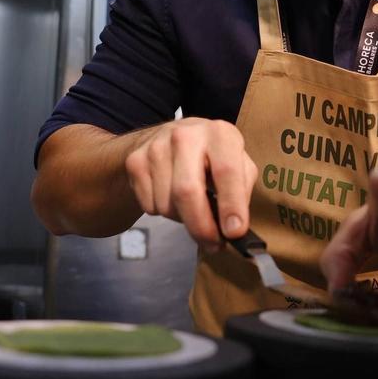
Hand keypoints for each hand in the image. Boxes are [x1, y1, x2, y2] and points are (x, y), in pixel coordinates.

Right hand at [124, 118, 258, 252]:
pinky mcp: (135, 161)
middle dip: (201, 226)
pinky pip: (150, 206)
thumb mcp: (238, 163)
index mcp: (220, 134)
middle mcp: (186, 135)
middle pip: (187, 191)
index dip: (231, 205)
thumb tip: (234, 227)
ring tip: (192, 208)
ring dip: (182, 219)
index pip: (226, 171)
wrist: (166, 138)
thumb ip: (242, 191)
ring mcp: (157, 147)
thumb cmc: (211, 157)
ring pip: (167, 204)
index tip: (234, 232)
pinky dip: (163, 213)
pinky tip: (171, 197)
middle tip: (213, 244)